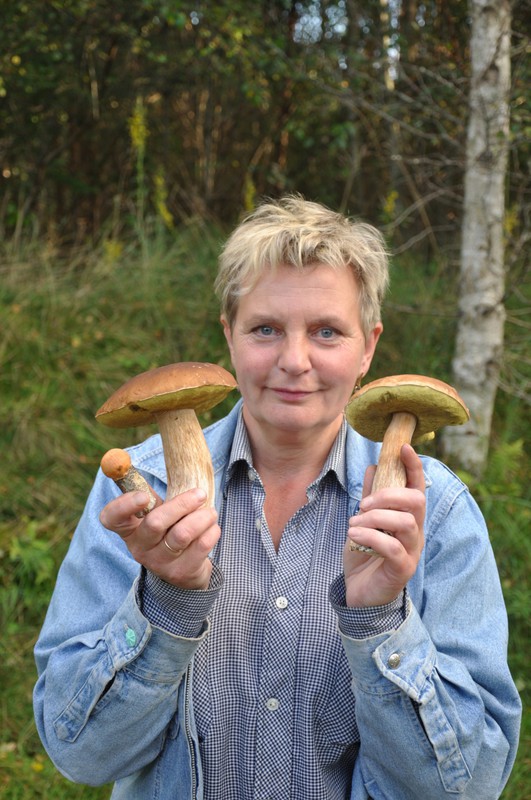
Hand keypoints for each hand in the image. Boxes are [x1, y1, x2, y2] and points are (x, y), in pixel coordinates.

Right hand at [100, 488, 220, 589]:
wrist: (184, 569)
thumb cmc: (168, 530)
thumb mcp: (154, 512)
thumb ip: (146, 490)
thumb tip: (130, 458)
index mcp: (129, 528)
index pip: (112, 518)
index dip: (124, 505)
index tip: (143, 495)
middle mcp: (139, 548)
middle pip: (155, 523)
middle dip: (181, 504)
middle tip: (200, 493)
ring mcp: (159, 563)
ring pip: (181, 535)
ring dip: (201, 518)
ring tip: (210, 512)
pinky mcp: (181, 573)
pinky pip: (200, 547)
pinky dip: (211, 531)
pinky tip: (212, 527)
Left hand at [343, 444, 424, 606]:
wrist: (359, 594)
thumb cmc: (365, 555)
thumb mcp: (364, 521)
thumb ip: (371, 496)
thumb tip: (371, 467)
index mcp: (408, 517)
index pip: (417, 487)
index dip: (414, 466)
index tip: (403, 447)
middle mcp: (415, 532)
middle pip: (416, 501)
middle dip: (388, 495)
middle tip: (363, 503)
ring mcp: (411, 551)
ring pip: (405, 522)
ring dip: (375, 518)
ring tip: (354, 524)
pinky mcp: (402, 569)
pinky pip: (392, 547)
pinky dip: (370, 537)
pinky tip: (354, 537)